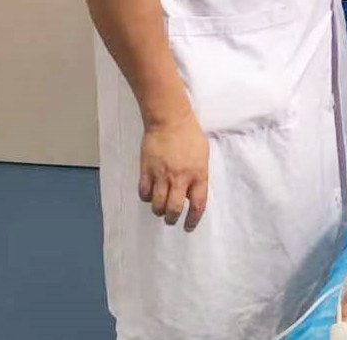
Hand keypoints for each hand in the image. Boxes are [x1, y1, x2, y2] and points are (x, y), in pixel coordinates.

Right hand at [138, 111, 208, 230]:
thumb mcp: (203, 155)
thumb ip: (198, 175)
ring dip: (159, 211)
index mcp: (198, 174)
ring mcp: (162, 175)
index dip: (193, 219)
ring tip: (160, 209)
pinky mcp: (146, 171)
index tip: (189, 226)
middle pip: (174, 209)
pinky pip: (144, 193)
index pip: (198, 204)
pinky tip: (149, 194)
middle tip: (171, 219)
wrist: (170, 120)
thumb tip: (192, 192)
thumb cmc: (190, 135)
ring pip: (158, 205)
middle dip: (172, 219)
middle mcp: (180, 178)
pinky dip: (146, 198)